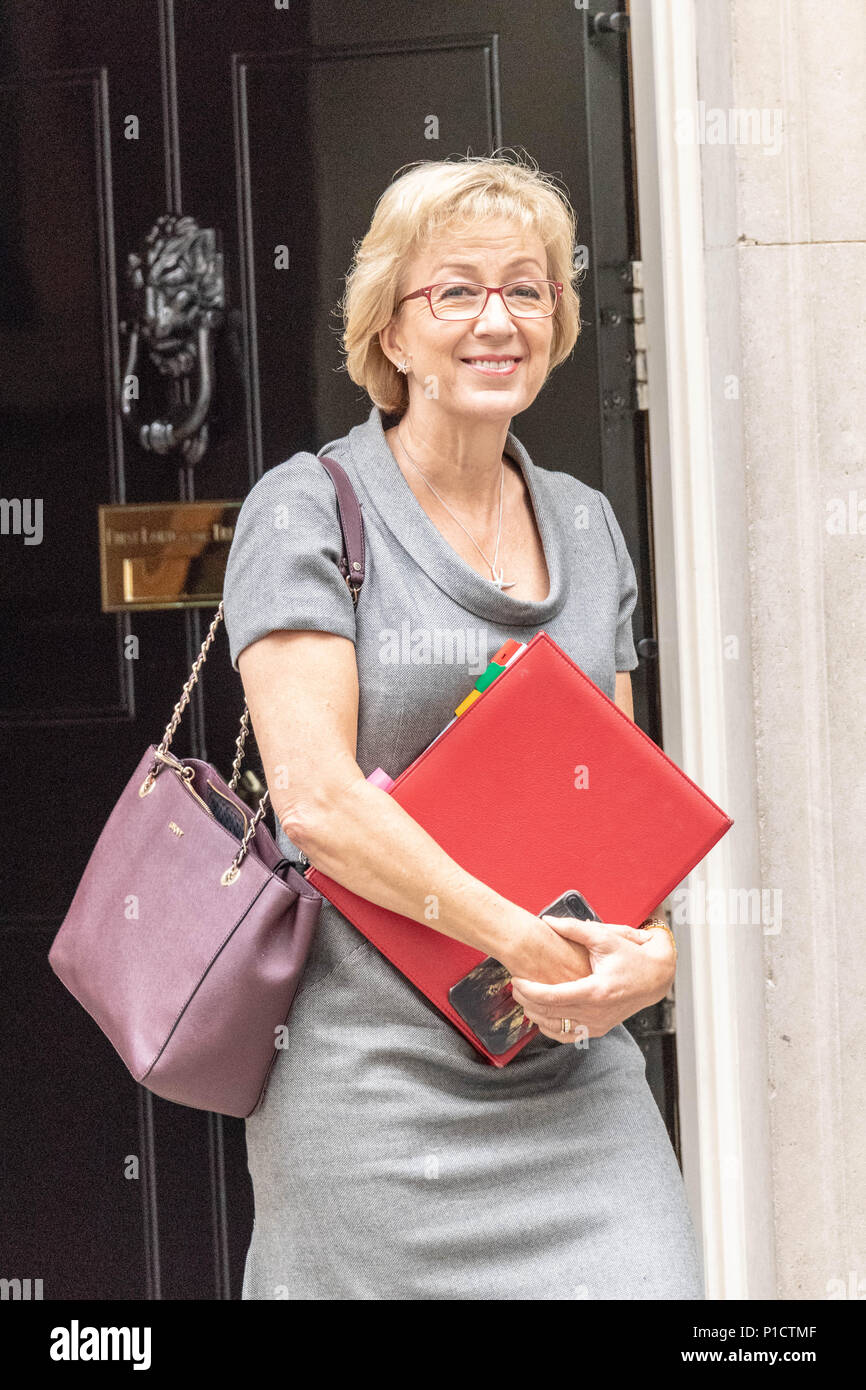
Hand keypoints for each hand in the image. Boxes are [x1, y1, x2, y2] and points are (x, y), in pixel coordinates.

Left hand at [509, 916, 676, 1042]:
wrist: (655, 977)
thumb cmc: (632, 956)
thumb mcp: (604, 937)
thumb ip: (574, 928)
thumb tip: (548, 920)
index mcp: (596, 991)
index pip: (552, 997)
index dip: (529, 990)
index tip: (516, 979)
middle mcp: (596, 1013)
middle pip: (549, 1014)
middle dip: (526, 1000)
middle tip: (514, 986)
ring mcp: (598, 1025)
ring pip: (555, 1028)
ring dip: (535, 1014)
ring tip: (524, 997)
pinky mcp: (599, 1030)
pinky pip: (567, 1036)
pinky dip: (550, 1027)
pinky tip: (540, 1013)